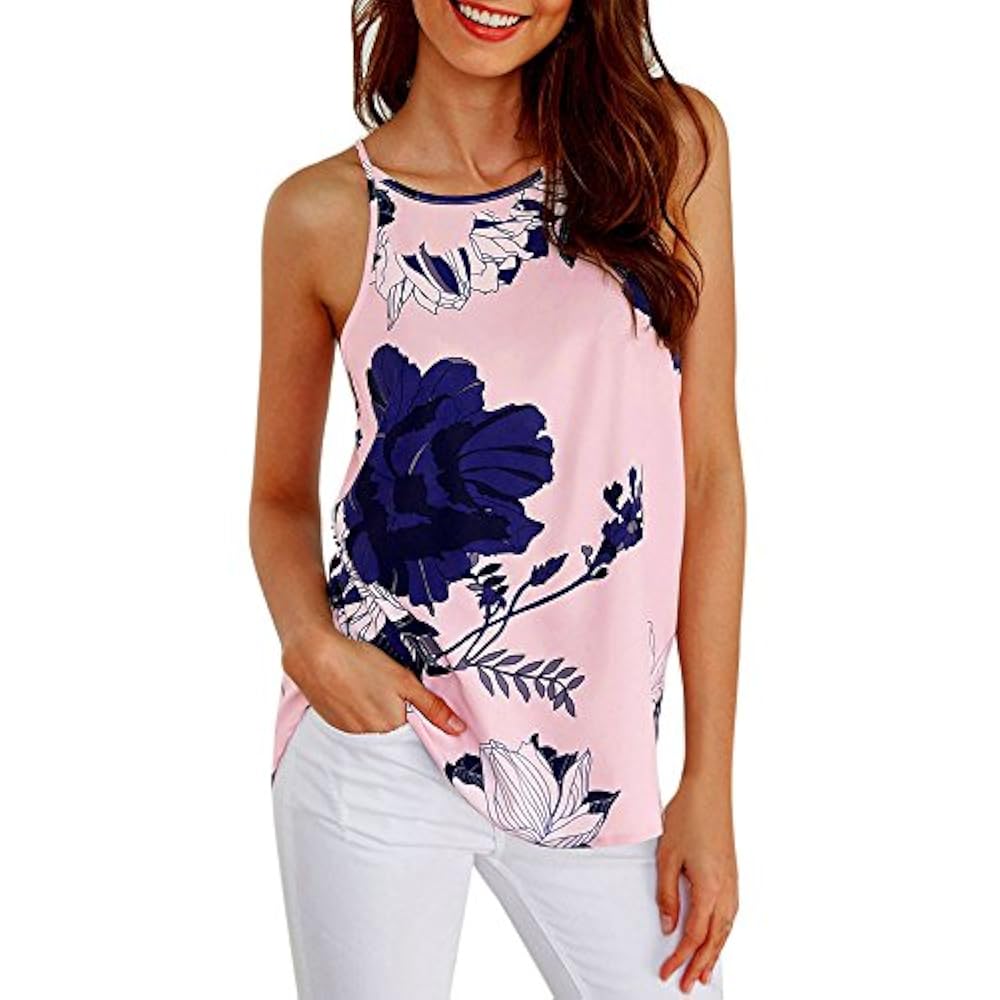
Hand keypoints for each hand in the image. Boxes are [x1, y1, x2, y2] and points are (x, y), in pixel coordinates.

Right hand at [281, 623, 466, 736]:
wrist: (315, 655)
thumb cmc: (362, 662)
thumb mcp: (405, 680)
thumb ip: (433, 707)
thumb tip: (459, 730)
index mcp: (391, 727)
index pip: (413, 736)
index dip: (418, 722)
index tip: (418, 710)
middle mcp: (370, 736)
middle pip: (393, 733)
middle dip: (397, 719)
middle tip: (390, 693)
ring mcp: (349, 732)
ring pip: (373, 729)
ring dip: (376, 716)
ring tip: (371, 690)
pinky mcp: (334, 724)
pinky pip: (354, 725)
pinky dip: (358, 712)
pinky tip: (356, 692)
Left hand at [656, 776, 737, 991]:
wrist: (709, 790)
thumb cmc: (687, 816)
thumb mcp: (667, 856)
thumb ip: (668, 895)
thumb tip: (669, 926)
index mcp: (710, 889)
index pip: (694, 935)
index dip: (680, 958)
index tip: (667, 973)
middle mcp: (726, 890)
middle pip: (715, 939)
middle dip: (700, 964)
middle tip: (687, 985)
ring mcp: (732, 882)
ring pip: (726, 929)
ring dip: (715, 952)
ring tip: (704, 972)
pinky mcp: (732, 874)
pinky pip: (730, 914)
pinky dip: (723, 933)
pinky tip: (717, 937)